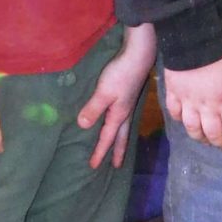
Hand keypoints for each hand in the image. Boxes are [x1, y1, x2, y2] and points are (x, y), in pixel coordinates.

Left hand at [77, 25, 154, 169]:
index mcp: (119, 116)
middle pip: (121, 137)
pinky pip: (123, 117)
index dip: (99, 152)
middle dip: (118, 151)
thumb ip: (93, 109)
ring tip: (118, 147)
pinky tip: (118, 119)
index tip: (93, 166)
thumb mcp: (104, 93)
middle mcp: (125, 113)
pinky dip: (121, 126)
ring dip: (121, 139)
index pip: (107, 138)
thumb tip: (83, 126)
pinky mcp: (128, 95)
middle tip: (116, 166)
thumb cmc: (120, 74)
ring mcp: (128, 104)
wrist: (139, 55)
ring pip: (124, 128)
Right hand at [163, 46, 221, 149]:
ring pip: (192, 128)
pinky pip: (174, 112)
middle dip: (220, 143)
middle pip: (213, 133)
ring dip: (199, 138)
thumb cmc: (221, 55)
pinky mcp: (174, 94)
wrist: (192, 42)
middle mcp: (206, 107)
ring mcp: (188, 102)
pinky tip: (183, 122)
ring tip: (204, 141)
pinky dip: (178, 120)